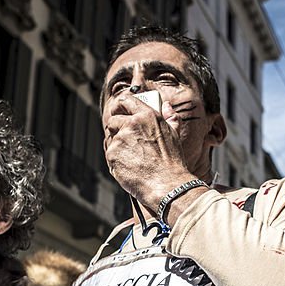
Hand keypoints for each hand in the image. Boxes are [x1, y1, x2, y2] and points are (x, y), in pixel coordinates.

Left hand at [103, 93, 197, 210]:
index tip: (118, 111)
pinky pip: (111, 156)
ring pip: (112, 141)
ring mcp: (120, 139)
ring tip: (135, 160)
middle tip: (126, 142)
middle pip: (113, 121)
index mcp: (148, 116)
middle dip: (116, 130)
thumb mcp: (174, 135)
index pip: (125, 101)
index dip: (119, 106)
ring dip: (118, 148)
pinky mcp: (112, 154)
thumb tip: (167, 106)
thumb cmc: (172, 162)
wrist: (167, 184)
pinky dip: (117, 162)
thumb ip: (169, 118)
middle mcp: (132, 124)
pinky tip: (131, 168)